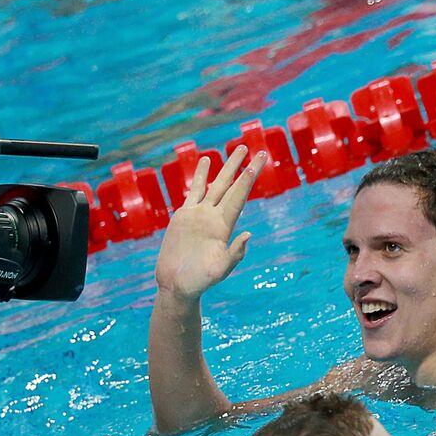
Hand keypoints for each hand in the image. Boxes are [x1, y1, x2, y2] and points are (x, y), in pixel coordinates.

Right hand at [154, 146, 266, 300]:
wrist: (177, 286)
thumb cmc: (199, 282)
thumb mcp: (219, 270)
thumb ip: (234, 254)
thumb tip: (248, 235)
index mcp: (224, 227)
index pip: (238, 198)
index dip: (247, 181)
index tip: (257, 163)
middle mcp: (214, 217)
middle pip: (232, 186)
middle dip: (244, 168)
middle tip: (259, 150)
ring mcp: (200, 215)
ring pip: (215, 184)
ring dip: (227, 167)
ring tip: (238, 149)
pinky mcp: (184, 217)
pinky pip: (194, 191)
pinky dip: (201, 175)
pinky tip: (206, 161)